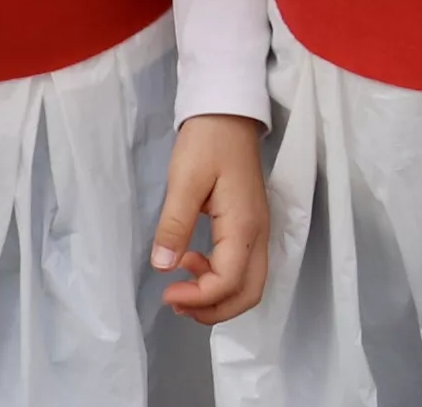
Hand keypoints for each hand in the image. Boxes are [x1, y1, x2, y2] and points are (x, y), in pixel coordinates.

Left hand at [148, 112, 268, 320]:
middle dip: (214, 310)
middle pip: (249, 293)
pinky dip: (219, 277)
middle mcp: (258, 233)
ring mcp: (258, 229)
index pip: (228, 282)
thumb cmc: (207, 142)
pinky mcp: (250, 224)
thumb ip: (174, 225)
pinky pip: (243, 266)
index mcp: (243, 225)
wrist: (228, 112)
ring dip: (217, 296)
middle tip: (177, 303)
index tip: (166, 293)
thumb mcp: (185, 180)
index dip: (198, 298)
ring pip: (248, 283)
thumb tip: (163, 267)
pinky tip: (192, 261)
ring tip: (180, 286)